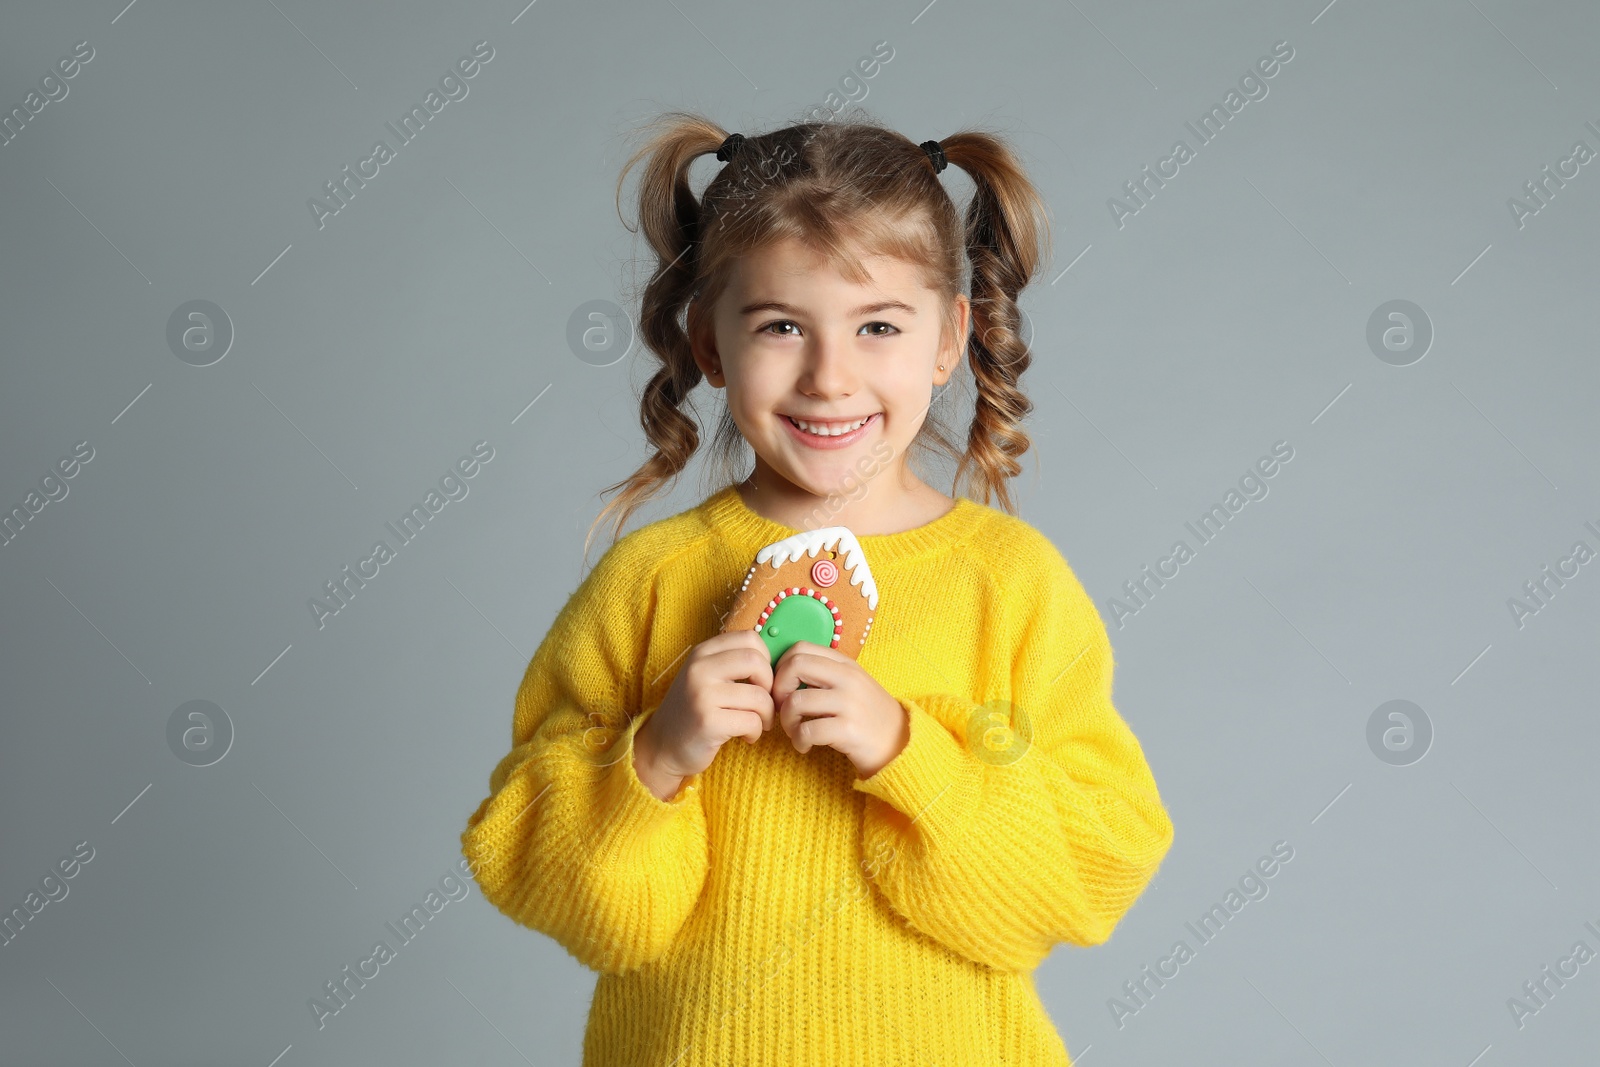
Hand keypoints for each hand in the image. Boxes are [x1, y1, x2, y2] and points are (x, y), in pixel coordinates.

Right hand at [635, 630, 774, 799]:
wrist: (662, 746)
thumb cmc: (694, 711)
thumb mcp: (706, 677)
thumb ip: (733, 663)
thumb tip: (778, 663)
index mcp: (702, 653)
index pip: (749, 638)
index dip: (766, 660)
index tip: (760, 680)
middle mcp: (699, 668)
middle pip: (756, 662)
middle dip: (770, 685)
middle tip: (764, 703)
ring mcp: (702, 695)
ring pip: (759, 696)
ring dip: (767, 715)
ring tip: (758, 723)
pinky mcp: (708, 722)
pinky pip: (752, 721)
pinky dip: (756, 731)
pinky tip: (746, 736)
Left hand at [771, 641, 908, 778]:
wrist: (901, 745)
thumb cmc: (868, 715)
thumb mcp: (852, 685)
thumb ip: (825, 673)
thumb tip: (784, 672)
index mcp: (846, 664)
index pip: (800, 648)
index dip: (781, 667)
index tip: (783, 689)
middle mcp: (848, 678)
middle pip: (794, 667)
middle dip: (778, 690)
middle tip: (783, 709)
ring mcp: (849, 703)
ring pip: (796, 702)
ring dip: (787, 721)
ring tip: (795, 732)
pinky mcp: (848, 730)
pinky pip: (807, 731)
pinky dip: (799, 741)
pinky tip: (805, 746)